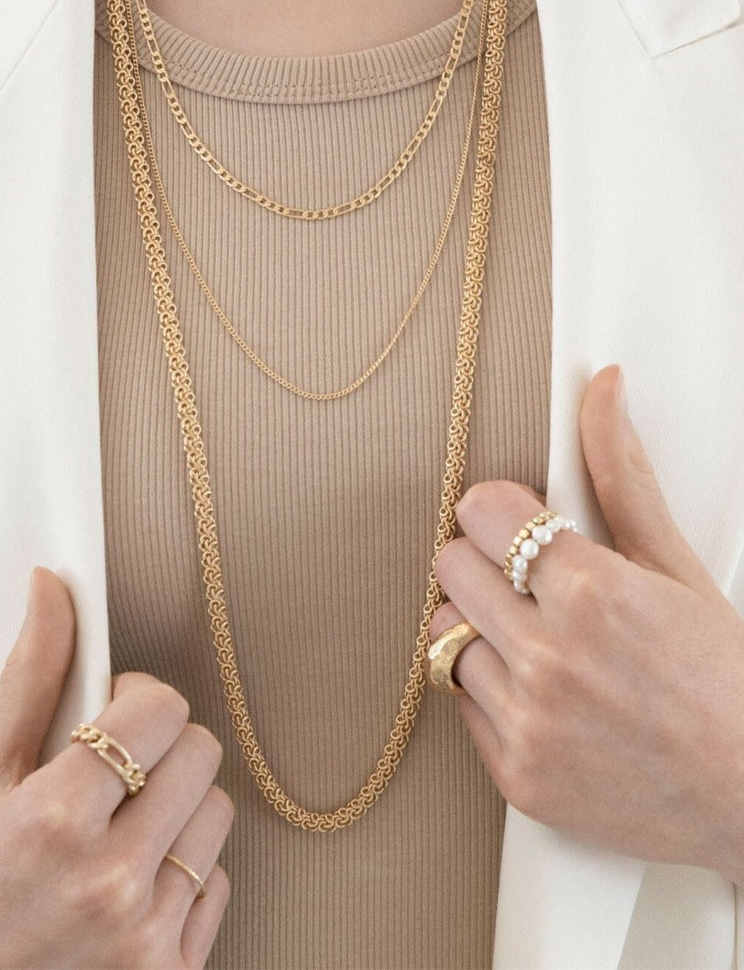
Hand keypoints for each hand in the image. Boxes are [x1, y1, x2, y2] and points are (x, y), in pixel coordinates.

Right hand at [0, 566, 233, 968]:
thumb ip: (29, 677)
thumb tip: (54, 588)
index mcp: (56, 819)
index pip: (162, 708)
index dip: (140, 697)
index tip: (115, 710)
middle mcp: (110, 881)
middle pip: (202, 754)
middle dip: (164, 746)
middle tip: (118, 767)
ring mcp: (146, 935)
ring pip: (218, 815)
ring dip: (178, 808)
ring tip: (123, 826)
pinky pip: (219, 883)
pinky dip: (184, 873)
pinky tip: (133, 880)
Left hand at [429, 363, 743, 883]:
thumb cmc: (724, 676)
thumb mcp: (675, 565)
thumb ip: (622, 474)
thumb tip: (601, 386)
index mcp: (592, 592)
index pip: (479, 511)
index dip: (501, 510)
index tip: (522, 523)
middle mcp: (550, 658)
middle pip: (451, 566)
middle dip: (485, 563)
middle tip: (530, 582)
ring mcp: (529, 722)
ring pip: (444, 635)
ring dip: (480, 628)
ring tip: (536, 640)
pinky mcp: (516, 774)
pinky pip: (459, 703)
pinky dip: (490, 691)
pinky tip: (543, 693)